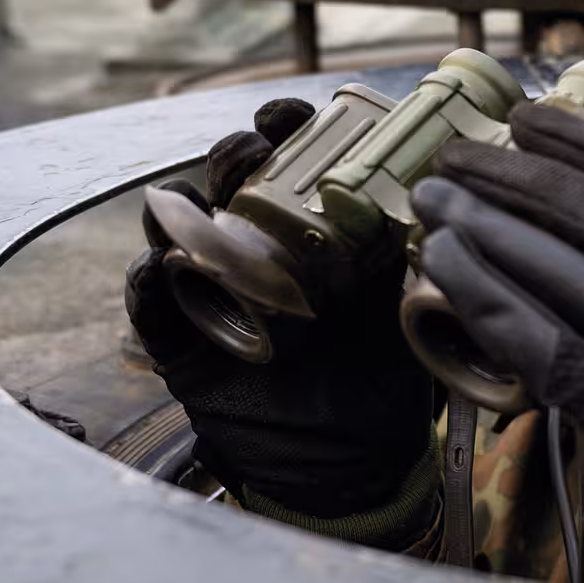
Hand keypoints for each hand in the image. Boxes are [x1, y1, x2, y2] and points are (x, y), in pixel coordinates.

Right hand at [126, 99, 432, 518]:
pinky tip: (160, 269)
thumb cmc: (378, 381)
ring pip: (175, 230)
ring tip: (196, 201)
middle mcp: (253, 252)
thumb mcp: (401, 310)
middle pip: (224, 181)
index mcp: (307, 232)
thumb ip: (406, 259)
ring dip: (179, 207)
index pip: (285, 158)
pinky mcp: (181, 345)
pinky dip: (147, 283)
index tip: (289, 114)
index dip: (281, 127)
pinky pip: (149, 305)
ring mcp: (210, 295)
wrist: (347, 468)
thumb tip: (437, 200)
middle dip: (230, 155)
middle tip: (251, 151)